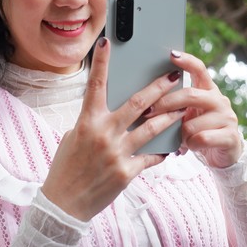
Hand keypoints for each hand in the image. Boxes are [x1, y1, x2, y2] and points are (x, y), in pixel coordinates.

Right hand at [41, 37, 184, 221]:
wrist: (64, 204)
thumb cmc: (66, 168)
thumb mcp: (74, 137)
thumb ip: (93, 121)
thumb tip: (112, 110)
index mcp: (87, 121)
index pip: (95, 85)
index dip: (101, 62)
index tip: (108, 42)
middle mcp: (103, 133)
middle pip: (137, 104)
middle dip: (158, 88)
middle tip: (173, 77)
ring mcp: (116, 153)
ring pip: (152, 129)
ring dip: (170, 117)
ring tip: (182, 109)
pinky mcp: (126, 172)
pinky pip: (150, 158)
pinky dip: (162, 152)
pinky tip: (171, 147)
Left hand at [147, 50, 242, 168]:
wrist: (223, 154)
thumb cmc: (199, 130)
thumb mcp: (188, 114)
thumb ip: (176, 104)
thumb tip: (148, 97)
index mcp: (208, 90)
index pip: (199, 69)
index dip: (186, 61)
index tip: (171, 54)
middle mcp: (219, 100)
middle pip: (189, 95)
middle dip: (166, 103)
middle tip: (148, 112)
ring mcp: (227, 118)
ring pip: (192, 123)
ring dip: (180, 133)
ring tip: (181, 138)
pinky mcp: (230, 136)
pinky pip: (201, 139)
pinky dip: (190, 144)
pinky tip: (190, 146)